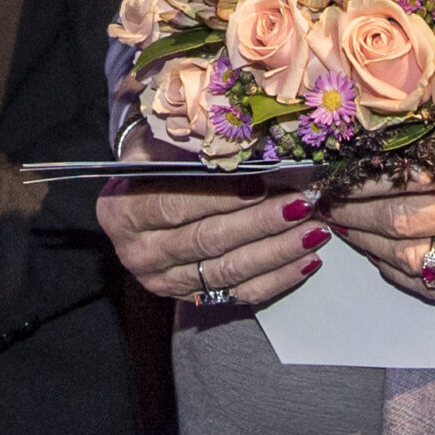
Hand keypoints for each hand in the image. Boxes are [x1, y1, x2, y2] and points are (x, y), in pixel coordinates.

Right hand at [98, 138, 330, 309]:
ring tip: (313, 230)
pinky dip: (277, 279)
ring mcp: (165, 281)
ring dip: (276, 251)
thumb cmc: (156, 165)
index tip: (259, 184)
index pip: (172, 205)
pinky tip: (306, 260)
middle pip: (205, 240)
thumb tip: (238, 135)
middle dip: (259, 223)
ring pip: (228, 271)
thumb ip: (186, 145)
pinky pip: (240, 295)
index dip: (217, 196)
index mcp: (121, 212)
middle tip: (301, 204)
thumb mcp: (156, 147)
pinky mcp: (192, 298)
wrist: (142, 202)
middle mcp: (138, 253)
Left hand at [326, 93, 434, 302]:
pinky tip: (382, 257)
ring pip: (417, 262)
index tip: (332, 179)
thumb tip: (355, 141)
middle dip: (355, 217)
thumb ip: (425, 131)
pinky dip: (403, 276)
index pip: (406, 179)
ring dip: (371, 249)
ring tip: (348, 231)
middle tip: (329, 206)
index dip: (360, 183)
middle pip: (404, 225)